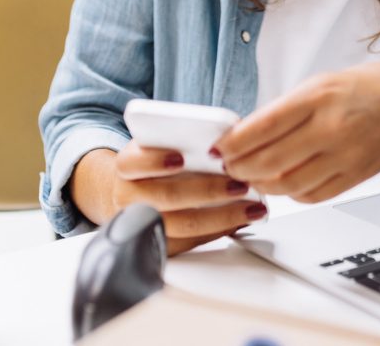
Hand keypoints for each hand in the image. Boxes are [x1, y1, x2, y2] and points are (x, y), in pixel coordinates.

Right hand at [70, 143, 268, 254]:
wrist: (134, 191)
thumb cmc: (158, 161)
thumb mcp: (163, 142)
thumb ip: (186, 137)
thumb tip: (229, 133)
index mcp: (128, 165)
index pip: (133, 162)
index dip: (155, 161)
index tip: (181, 158)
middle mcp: (129, 196)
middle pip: (167, 196)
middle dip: (208, 191)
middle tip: (239, 184)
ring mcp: (143, 224)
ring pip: (183, 225)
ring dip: (222, 216)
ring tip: (251, 207)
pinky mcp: (159, 245)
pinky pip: (192, 243)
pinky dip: (220, 231)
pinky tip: (240, 219)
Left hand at [214, 60, 379, 202]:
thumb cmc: (362, 89)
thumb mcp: (319, 84)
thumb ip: (284, 110)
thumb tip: (243, 136)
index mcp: (318, 96)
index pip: (262, 127)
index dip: (233, 144)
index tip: (219, 149)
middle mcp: (332, 126)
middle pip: (269, 161)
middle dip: (240, 169)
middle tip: (229, 167)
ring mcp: (346, 154)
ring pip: (288, 185)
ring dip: (262, 185)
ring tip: (253, 178)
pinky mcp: (356, 175)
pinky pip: (312, 196)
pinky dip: (290, 194)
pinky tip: (284, 183)